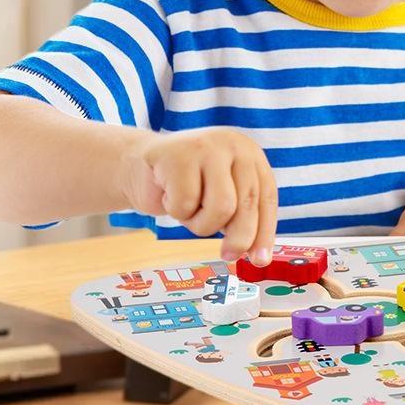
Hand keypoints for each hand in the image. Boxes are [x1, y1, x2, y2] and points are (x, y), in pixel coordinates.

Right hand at [120, 127, 277, 264]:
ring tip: (188, 209)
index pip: (266, 196)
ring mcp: (206, 147)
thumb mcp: (221, 195)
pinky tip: (168, 194)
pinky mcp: (177, 155)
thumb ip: (242, 217)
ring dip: (201, 223)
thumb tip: (259, 257)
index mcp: (249, 153)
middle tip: (228, 255)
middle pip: (246, 203)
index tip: (260, 260)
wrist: (138, 166)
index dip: (265, 232)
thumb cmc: (185, 185)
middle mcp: (232, 144)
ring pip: (221, 207)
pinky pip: (186, 203)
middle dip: (239, 237)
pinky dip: (176, 210)